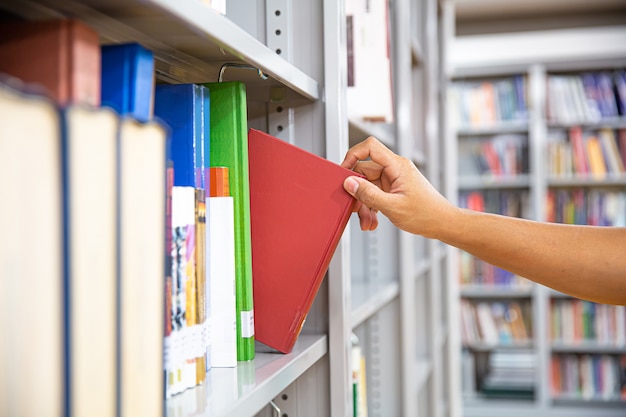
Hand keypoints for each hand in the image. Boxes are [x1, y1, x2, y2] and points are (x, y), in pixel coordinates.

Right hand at [341, 137, 455, 237]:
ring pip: (368, 186)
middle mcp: (395, 169)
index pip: (370, 147)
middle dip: (358, 193)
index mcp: (397, 166)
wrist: (442, 223)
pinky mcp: (394, 190)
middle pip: (365, 172)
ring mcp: (394, 180)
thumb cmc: (427, 214)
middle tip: (355, 208)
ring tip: (368, 220)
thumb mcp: (392, 206)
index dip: (353, 155)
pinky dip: (371, 207)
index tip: (343, 170)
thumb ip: (368, 194)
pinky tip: (373, 220)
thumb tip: (350, 183)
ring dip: (365, 204)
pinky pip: (375, 194)